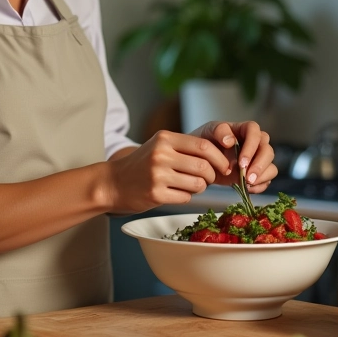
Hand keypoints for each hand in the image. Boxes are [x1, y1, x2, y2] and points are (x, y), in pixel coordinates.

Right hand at [105, 129, 233, 213]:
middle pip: (203, 166)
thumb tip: (221, 158)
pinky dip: (186, 196)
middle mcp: (161, 154)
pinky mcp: (156, 194)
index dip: (219, 157)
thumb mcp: (160, 146)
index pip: (203, 145)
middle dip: (212, 175)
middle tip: (208, 179)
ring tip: (189, 185)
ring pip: (198, 184)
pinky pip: (186, 197)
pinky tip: (175, 192)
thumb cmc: (142, 164)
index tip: (224, 166)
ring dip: (200, 187)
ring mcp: (157, 175)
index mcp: (164, 138)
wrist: (113, 183)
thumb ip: (185, 148)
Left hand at [190, 120, 276, 193]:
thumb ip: (219, 131)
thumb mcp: (209, 131)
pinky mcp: (257, 173)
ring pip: (271, 166)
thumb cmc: (206, 140)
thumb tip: (230, 141)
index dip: (251, 147)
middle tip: (247, 177)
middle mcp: (255, 143)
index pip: (255, 132)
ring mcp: (257, 159)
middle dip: (259, 165)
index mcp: (245, 129)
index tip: (241, 162)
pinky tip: (247, 188)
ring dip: (262, 176)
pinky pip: (267, 180)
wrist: (201, 158)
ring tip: (247, 183)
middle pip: (267, 151)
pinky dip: (259, 186)